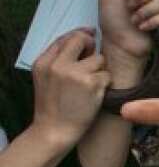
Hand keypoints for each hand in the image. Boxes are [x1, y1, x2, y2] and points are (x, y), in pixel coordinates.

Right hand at [29, 29, 111, 150]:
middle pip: (83, 40)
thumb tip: (85, 36)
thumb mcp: (45, 78)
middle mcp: (58, 65)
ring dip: (99, 71)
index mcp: (43, 62)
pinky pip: (107, 75)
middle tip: (92, 62)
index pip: (65, 37)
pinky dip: (104, 84)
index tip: (89, 38)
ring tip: (88, 86)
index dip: (80, 36)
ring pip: (99, 59)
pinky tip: (94, 95)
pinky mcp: (91, 83)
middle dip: (91, 47)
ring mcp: (75, 73)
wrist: (54, 130)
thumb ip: (59, 58)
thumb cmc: (53, 105)